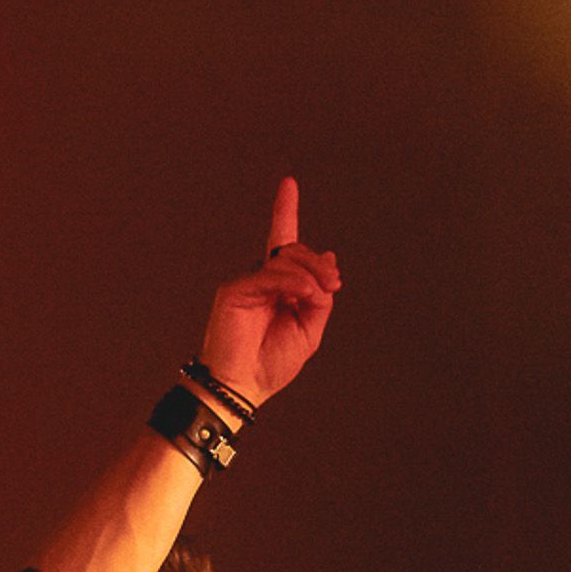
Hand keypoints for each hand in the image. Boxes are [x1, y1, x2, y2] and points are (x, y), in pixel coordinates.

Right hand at [199, 177, 340, 409]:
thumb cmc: (270, 363)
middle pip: (292, 251)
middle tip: (335, 283)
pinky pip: (270, 276)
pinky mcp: (235, 290)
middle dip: (317, 264)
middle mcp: (260, 280)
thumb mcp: (309, 331)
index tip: (288, 184)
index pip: (281, 243)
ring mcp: (246, 283)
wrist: (242, 386)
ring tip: (319, 294)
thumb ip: (319, 299)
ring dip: (309, 275)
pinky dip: (291, 282)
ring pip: (285, 261)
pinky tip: (303, 294)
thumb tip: (328, 263)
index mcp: (277, 288)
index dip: (284, 212)